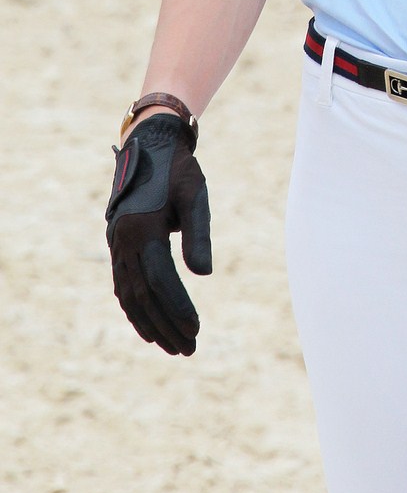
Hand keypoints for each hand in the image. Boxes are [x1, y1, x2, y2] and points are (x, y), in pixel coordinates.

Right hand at [106, 113, 211, 355]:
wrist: (151, 144)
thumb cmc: (179, 169)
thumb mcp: (195, 194)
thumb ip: (198, 233)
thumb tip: (203, 274)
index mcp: (142, 228)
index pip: (159, 281)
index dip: (177, 307)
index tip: (196, 329)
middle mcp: (123, 240)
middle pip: (142, 295)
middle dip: (165, 325)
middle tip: (188, 349)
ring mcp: (116, 243)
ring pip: (129, 294)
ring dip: (149, 323)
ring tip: (172, 346)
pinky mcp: (117, 243)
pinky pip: (123, 284)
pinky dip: (134, 308)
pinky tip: (148, 326)